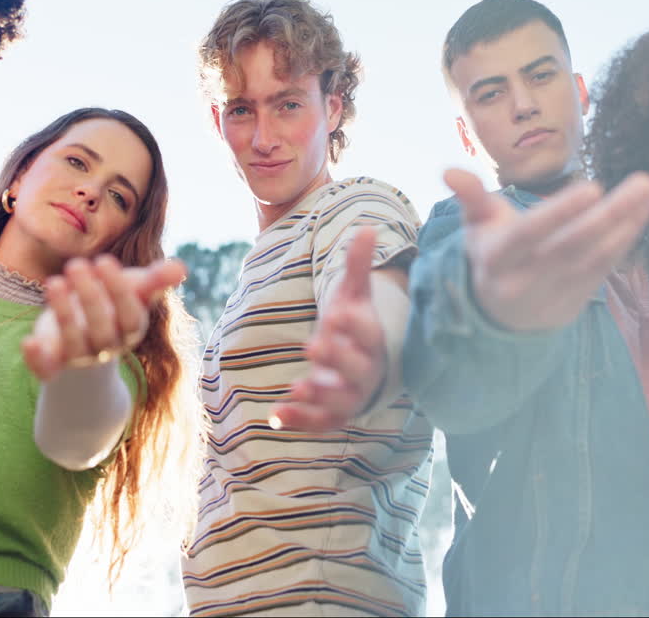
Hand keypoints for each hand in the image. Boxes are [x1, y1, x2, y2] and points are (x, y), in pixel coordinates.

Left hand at [23, 255, 185, 381]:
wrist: (84, 341)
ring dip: (63, 314)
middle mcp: (107, 347)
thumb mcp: (134, 292)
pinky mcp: (52, 363)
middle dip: (89, 296)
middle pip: (102, 328)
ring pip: (74, 342)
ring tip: (54, 282)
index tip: (103, 260)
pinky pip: (46, 368)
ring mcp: (79, 357)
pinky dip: (37, 359)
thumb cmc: (113, 308)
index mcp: (129, 329)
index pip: (129, 315)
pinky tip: (28, 343)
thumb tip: (181, 268)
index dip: (118, 290)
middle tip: (76, 264)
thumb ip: (156, 280)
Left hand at [270, 227, 391, 431]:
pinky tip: (275, 413)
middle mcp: (366, 371)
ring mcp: (350, 396)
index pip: (369, 334)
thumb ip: (357, 265)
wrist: (364, 366)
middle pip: (358, 368)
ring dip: (320, 395)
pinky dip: (299, 420)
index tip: (337, 313)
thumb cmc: (356, 325)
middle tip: (314, 346)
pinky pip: (318, 422)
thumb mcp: (355, 295)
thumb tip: (366, 226)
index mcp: (373, 340)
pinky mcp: (332, 415)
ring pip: (340, 401)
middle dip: (337, 358)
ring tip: (297, 386)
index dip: (354, 325)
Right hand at [447, 167, 648, 331]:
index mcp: (497, 259)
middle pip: (570, 248)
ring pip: (595, 259)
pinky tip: (644, 210)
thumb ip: (470, 197)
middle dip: (608, 216)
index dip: (558, 214)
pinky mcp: (579, 298)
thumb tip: (448, 172)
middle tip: (643, 182)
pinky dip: (628, 237)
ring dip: (627, 223)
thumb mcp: (476, 228)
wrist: (503, 317)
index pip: (528, 236)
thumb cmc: (492, 255)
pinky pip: (606, 267)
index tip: (592, 187)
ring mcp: (555, 292)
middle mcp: (526, 280)